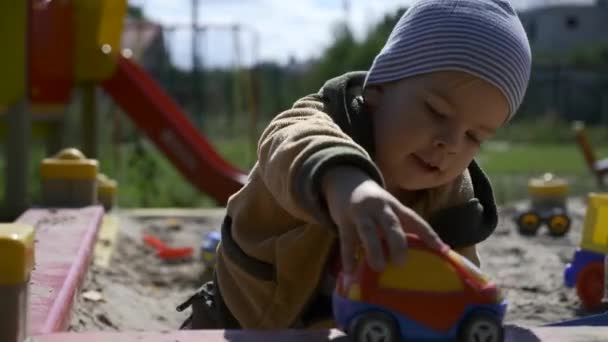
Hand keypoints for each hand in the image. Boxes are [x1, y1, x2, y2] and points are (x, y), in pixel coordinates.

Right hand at [321, 166, 444, 273]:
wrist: (346, 180)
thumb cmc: (373, 204)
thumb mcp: (388, 209)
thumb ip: (399, 226)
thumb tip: (420, 253)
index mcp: (395, 206)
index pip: (415, 219)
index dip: (428, 234)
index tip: (442, 250)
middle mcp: (380, 208)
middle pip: (391, 224)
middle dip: (398, 243)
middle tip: (401, 263)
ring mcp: (361, 213)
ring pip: (368, 231)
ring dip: (374, 249)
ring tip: (379, 268)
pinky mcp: (344, 220)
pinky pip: (347, 240)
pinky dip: (348, 256)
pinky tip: (350, 270)